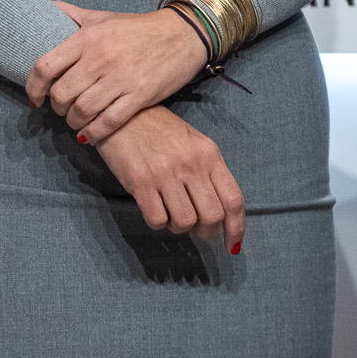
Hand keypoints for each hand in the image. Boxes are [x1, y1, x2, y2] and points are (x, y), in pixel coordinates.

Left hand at [26, 1, 207, 143]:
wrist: (182, 34)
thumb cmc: (137, 27)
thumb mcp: (100, 17)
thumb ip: (70, 14)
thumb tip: (45, 8)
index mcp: (86, 38)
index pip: (45, 66)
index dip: (33, 86)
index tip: (34, 97)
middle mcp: (99, 59)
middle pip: (62, 93)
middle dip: (55, 106)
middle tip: (59, 109)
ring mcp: (120, 78)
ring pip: (83, 110)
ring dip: (73, 121)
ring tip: (74, 121)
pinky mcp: (141, 95)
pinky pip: (110, 121)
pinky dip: (94, 133)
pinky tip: (89, 135)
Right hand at [93, 105, 244, 253]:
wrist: (120, 112)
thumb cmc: (158, 130)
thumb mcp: (192, 142)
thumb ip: (208, 172)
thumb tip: (218, 213)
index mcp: (208, 154)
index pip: (233, 200)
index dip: (235, 229)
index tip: (231, 244)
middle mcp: (190, 163)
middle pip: (212, 216)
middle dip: (206, 232)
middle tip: (196, 229)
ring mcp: (164, 172)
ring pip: (185, 222)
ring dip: (179, 228)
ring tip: (170, 215)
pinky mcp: (139, 180)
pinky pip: (157, 219)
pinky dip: (157, 222)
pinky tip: (153, 209)